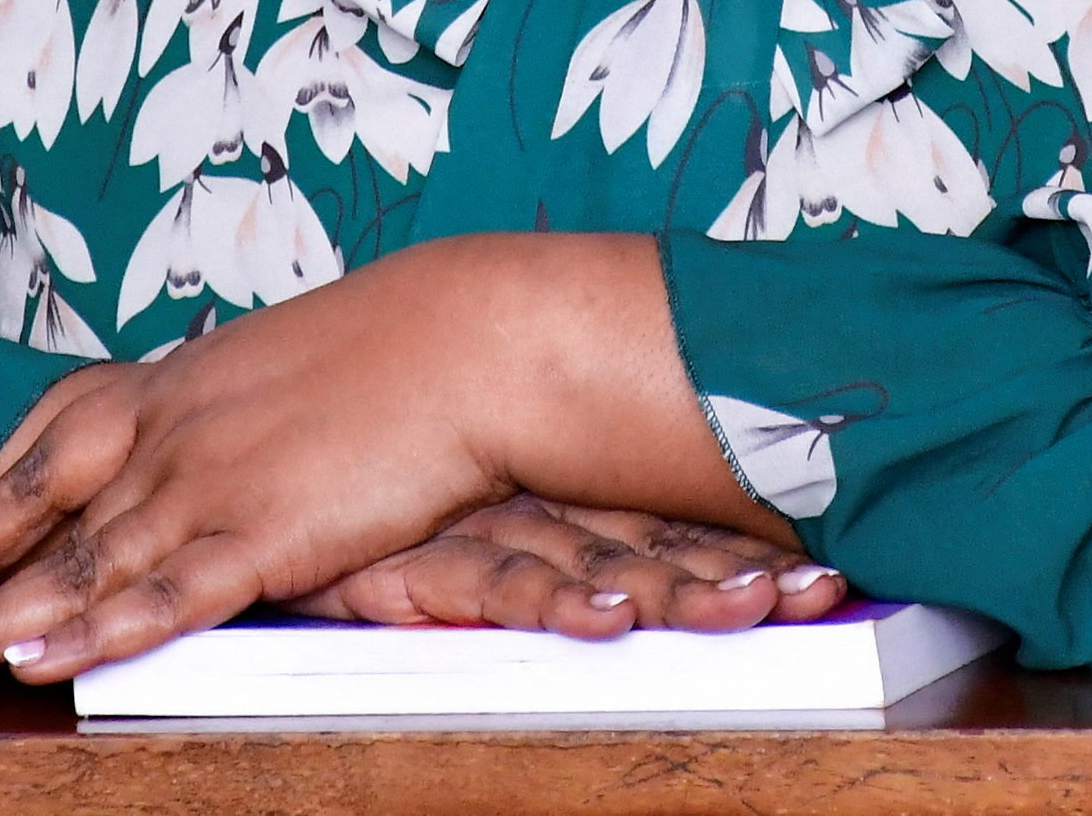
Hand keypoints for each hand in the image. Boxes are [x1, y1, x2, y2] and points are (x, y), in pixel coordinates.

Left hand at [0, 231, 790, 695]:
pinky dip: (88, 633)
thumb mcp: (289, 362)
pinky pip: (157, 596)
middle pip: (35, 509)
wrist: (471, 339)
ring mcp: (207, 481)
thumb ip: (231, 404)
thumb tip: (210, 429)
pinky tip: (34, 662)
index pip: (47, 443)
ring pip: (75, 564)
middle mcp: (171, 429)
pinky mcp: (259, 532)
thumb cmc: (401, 348)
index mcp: (178, 381)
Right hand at [292, 494, 847, 636]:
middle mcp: (532, 507)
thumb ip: (564, 535)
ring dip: (677, 589)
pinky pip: (499, 588)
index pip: (672, 522)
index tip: (831, 576)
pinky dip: (558, 604)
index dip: (749, 548)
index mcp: (559, 491)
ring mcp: (479, 530)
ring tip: (752, 604)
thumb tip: (674, 567)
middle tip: (818, 592)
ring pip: (596, 565)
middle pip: (655, 546)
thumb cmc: (378, 495)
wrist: (260, 471)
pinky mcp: (416, 562)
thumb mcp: (482, 510)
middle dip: (738, 572)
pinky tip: (609, 619)